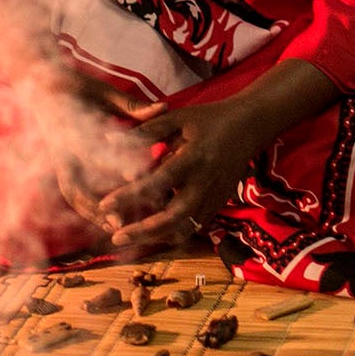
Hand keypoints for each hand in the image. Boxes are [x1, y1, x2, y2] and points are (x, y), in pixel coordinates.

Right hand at [42, 68, 165, 234]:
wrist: (40, 84)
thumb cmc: (76, 85)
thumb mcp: (103, 91)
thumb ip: (130, 105)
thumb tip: (164, 108)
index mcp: (70, 126)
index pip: (92, 152)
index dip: (114, 167)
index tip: (137, 180)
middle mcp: (60, 149)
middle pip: (74, 185)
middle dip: (96, 205)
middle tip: (121, 222)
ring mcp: (57, 159)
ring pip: (71, 193)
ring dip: (91, 212)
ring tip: (117, 228)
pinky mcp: (59, 165)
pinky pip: (71, 190)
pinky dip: (87, 207)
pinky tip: (108, 219)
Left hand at [97, 59, 341, 252]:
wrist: (250, 126)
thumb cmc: (209, 119)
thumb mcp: (178, 118)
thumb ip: (145, 131)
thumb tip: (108, 140)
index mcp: (193, 158)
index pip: (157, 183)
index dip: (129, 196)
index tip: (104, 204)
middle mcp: (205, 183)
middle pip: (172, 219)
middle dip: (142, 232)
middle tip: (116, 236)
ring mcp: (214, 197)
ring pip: (184, 229)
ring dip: (156, 238)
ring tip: (131, 237)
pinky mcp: (219, 204)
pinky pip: (194, 227)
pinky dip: (172, 233)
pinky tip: (153, 232)